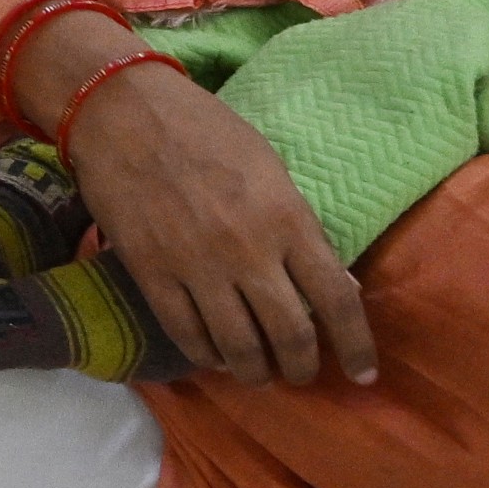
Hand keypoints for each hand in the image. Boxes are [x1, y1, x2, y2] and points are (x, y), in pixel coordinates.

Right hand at [31, 11, 373, 385]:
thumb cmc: (207, 131)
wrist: (124, 112)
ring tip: (256, 373)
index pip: (337, 300)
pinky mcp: (151, 273)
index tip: (364, 375)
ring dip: (254, 371)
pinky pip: (186, 334)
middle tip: (300, 374)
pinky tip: (213, 355)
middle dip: (302, 368)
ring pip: (238, 347)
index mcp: (287, 220)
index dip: (357, 347)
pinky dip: (205, 355)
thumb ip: (300, 227)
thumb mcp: (271, 170)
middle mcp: (248, 252)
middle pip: (290, 335)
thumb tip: (331, 282)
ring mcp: (196, 267)